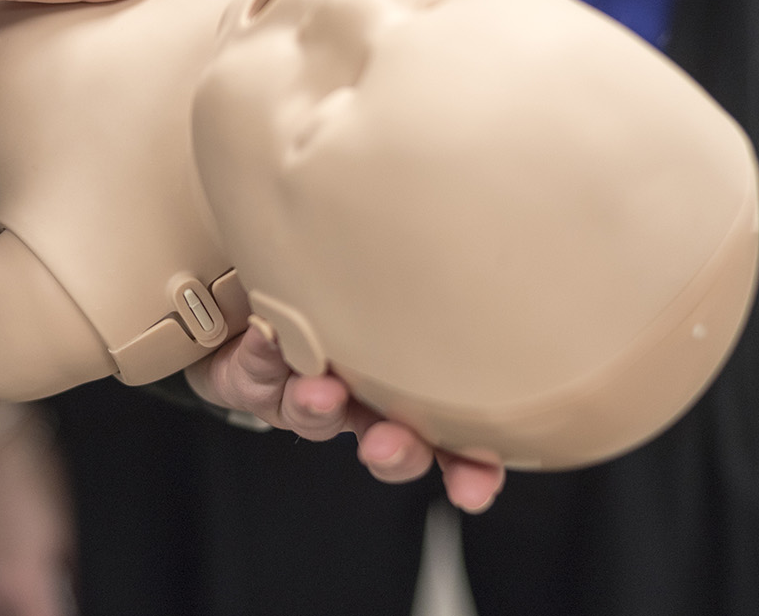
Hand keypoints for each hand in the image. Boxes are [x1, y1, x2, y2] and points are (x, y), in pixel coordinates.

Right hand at [0, 395, 74, 615]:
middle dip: (37, 607)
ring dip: (14, 602)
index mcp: (19, 584)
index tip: (71, 602)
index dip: (63, 611)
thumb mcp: (66, 524)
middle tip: (54, 590)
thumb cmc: (28, 473)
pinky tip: (9, 560)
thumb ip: (69, 568)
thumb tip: (74, 588)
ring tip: (33, 575)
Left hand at [186, 327, 506, 512]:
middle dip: (394, 451)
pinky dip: (265, 351)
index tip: (476, 487)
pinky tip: (269, 334)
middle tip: (387, 444)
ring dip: (318, 405)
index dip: (468, 470)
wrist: (257, 302)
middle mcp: (361, 405)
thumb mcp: (405, 309)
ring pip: (317, 416)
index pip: (451, 443)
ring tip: (318, 390)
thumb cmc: (350, 304)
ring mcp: (308, 398)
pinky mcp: (258, 381)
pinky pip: (260, 368)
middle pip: (389, 444)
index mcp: (408, 394)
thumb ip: (435, 308)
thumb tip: (501, 270)